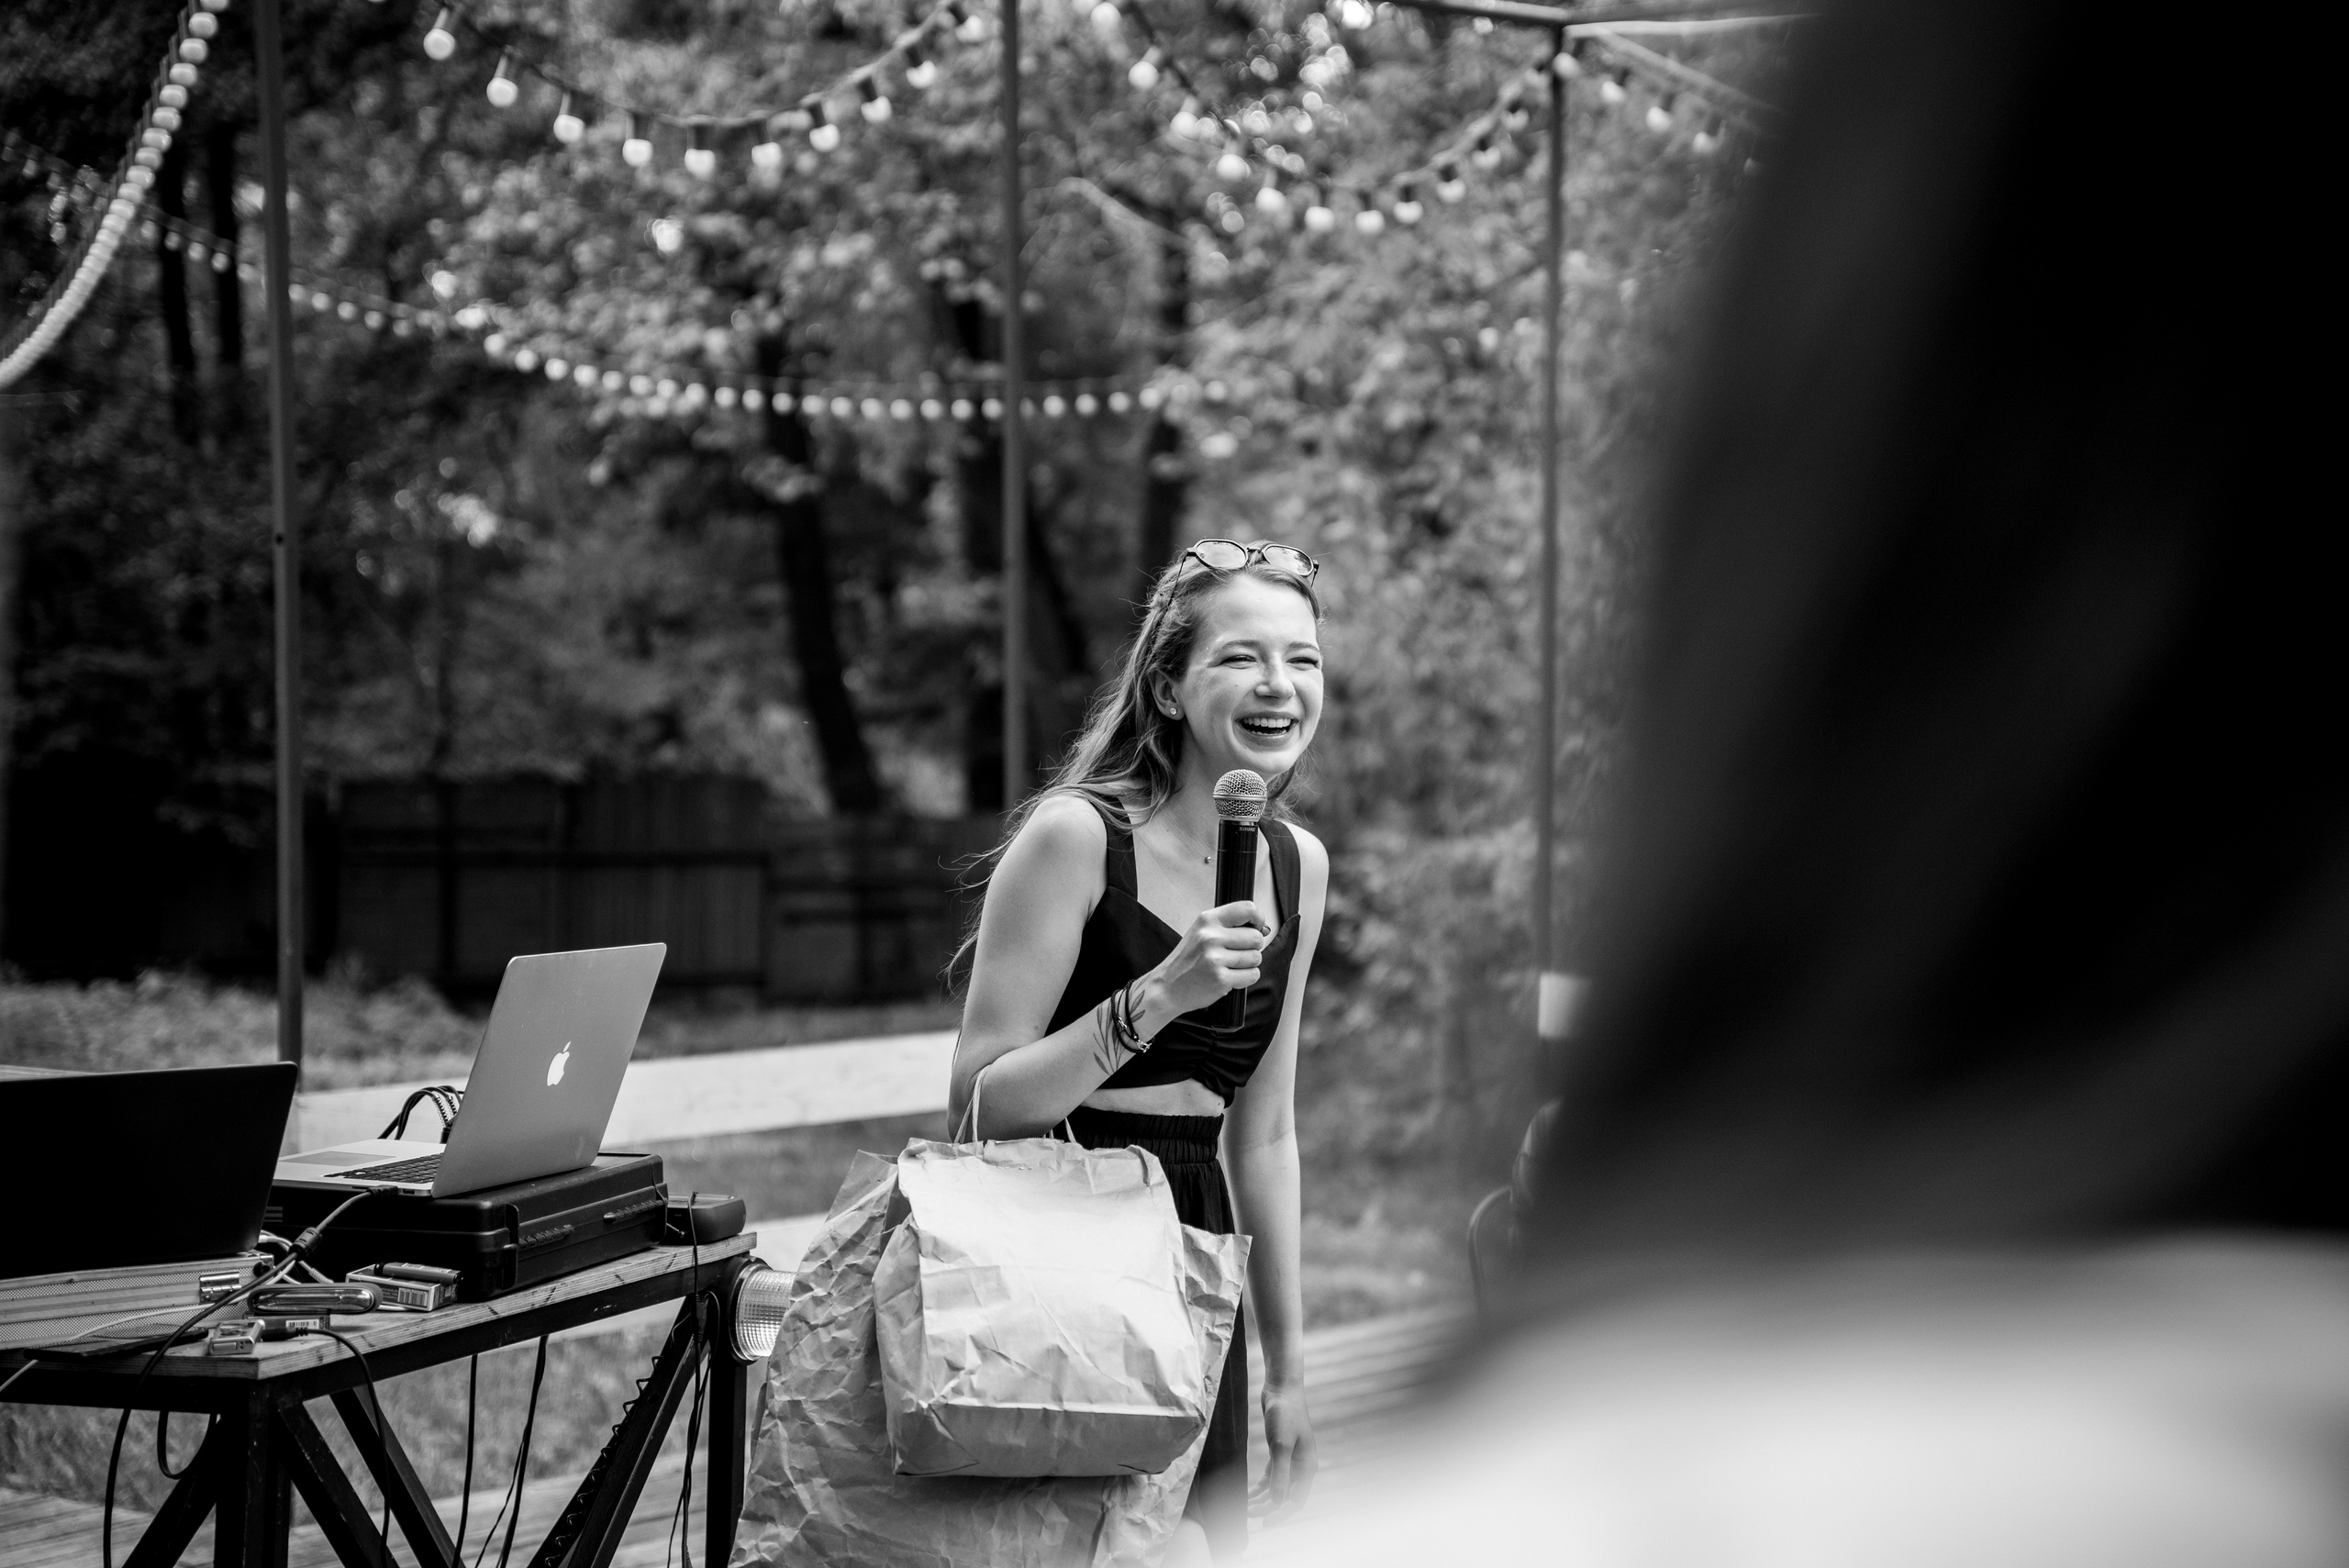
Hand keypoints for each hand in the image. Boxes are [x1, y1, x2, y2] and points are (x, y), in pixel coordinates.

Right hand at [1149, 900, 1266, 1016]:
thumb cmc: (1187, 961)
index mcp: (1207, 920)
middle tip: (1235, 954)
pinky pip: (1252, 975)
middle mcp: (1211, 937)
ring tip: (1229, 967)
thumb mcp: (1202, 933)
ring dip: (1248, 965)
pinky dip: (1245, 978)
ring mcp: (1215, 959)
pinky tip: (1229, 977)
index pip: (1247, 909)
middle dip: (1252, 948)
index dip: (1258, 919)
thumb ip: (1229, 926)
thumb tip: (1263, 928)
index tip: (1256, 927)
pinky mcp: (1220, 979)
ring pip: (1256, 958)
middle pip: (1256, 938)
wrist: (1167, 988)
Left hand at [1250, 1380, 1317, 1520]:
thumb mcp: (1280, 1445)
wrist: (1282, 1388)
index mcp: (1307, 1467)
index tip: (1264, 1523)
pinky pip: (1271, 1476)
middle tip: (1248, 1514)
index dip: (1281, 1514)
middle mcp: (1301, 1466)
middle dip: (1268, 1508)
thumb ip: (1280, 1475)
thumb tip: (1277, 1502)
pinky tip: (1247, 1493)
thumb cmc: (1284, 1414)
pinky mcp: (1280, 1452)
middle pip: (1286, 1496)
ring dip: (1263, 1499)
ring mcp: (1291, 1459)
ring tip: (1245, 1507)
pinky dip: (1260, 1486)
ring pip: (1277, 1487)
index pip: (1297, 1500)